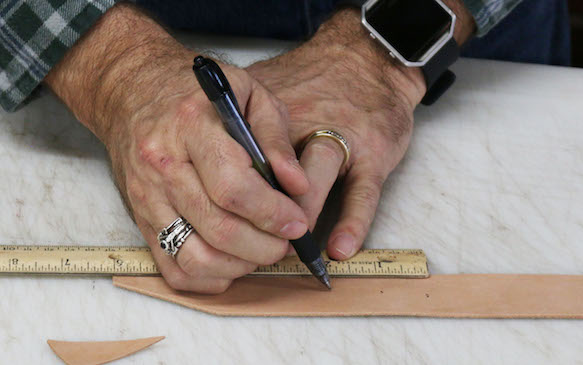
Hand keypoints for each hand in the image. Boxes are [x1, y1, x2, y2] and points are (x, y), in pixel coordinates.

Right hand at [45, 4, 309, 292]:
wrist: (132, 91)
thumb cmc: (196, 92)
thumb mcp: (249, 91)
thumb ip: (276, 138)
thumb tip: (299, 187)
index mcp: (192, 126)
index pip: (233, 188)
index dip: (272, 214)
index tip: (298, 223)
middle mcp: (162, 164)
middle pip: (219, 229)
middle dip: (265, 246)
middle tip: (288, 242)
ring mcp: (146, 196)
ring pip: (195, 257)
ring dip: (239, 266)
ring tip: (262, 252)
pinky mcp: (140, 219)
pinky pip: (172, 267)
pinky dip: (207, 277)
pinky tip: (231, 262)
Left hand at [247, 9, 429, 259]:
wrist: (366, 58)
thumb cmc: (310, 82)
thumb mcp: (262, 92)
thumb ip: (236, 126)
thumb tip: (208, 175)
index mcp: (263, 112)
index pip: (232, 163)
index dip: (225, 205)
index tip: (222, 229)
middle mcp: (297, 124)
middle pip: (267, 178)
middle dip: (257, 222)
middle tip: (254, 247)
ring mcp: (338, 137)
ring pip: (311, 187)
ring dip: (297, 221)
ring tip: (288, 247)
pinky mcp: (373, 152)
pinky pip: (362, 194)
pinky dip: (351, 223)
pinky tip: (339, 248)